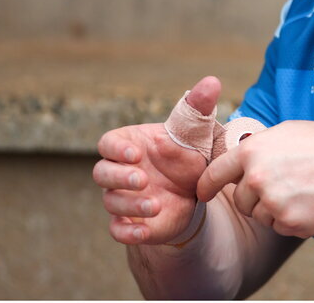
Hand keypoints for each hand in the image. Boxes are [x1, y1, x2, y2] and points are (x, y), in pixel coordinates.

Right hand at [93, 76, 220, 244]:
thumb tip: (212, 81)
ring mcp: (123, 197)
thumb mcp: (196, 132)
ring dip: (130, 204)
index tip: (136, 153)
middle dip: (119, 177)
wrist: (197, 190)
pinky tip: (144, 231)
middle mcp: (121, 171)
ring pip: (111, 202)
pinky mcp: (131, 221)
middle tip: (143, 179)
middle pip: (102, 173)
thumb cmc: (188, 154)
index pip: (107, 144)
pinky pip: (117, 230)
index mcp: (129, 145)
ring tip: (156, 205)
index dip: (116, 149)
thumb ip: (199, 107)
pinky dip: (127, 232)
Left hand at [197, 120, 313, 237]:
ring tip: (302, 190)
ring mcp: (273, 202)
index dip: (206, 186)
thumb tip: (239, 157)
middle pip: (241, 200)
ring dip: (275, 209)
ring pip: (260, 216)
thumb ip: (259, 147)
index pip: (215, 174)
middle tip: (284, 185)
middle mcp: (257, 177)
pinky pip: (280, 227)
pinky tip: (311, 202)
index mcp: (252, 151)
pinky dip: (292, 220)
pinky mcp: (289, 223)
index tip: (203, 193)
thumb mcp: (287, 132)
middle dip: (256, 197)